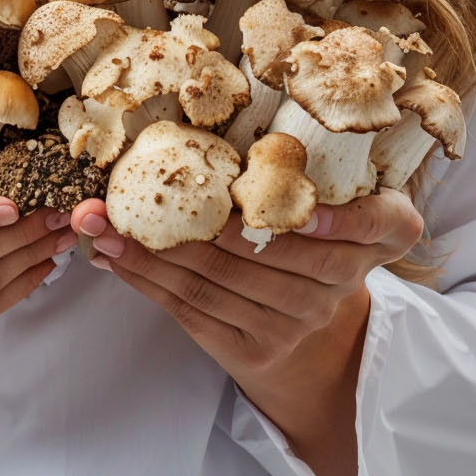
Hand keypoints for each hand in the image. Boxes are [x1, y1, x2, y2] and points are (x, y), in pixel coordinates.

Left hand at [70, 188, 422, 475]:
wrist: (318, 345)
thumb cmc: (311, 244)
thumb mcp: (334, 208)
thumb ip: (310, 172)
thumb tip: (212, 126)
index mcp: (374, 238)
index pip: (365, 223)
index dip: (326, 215)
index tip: (267, 195)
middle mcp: (337, 286)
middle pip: (255, 251)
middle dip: (182, 221)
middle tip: (118, 197)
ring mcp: (296, 322)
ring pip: (214, 281)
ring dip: (149, 252)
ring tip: (100, 227)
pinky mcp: (258, 349)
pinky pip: (194, 311)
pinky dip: (148, 281)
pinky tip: (115, 258)